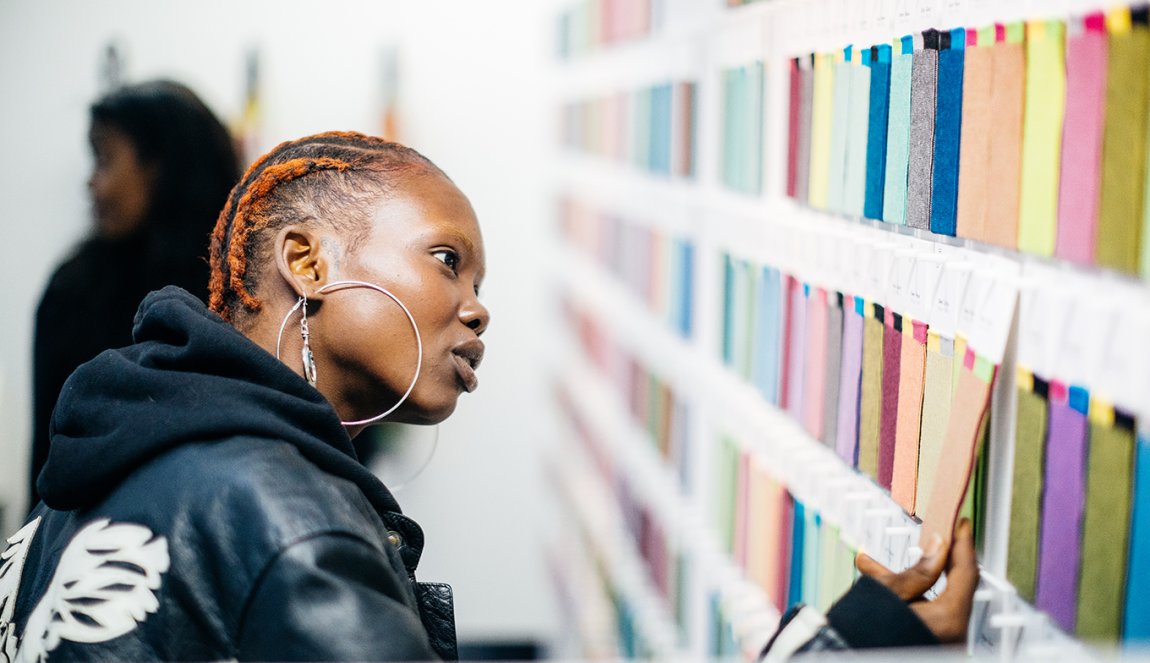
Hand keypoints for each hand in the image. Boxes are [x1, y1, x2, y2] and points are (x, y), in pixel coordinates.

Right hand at [854, 518, 978, 642]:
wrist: (849, 656)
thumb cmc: (868, 632)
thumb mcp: (889, 593)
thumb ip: (919, 569)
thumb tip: (939, 545)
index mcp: (948, 620)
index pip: (966, 572)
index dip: (963, 544)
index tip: (961, 524)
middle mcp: (953, 635)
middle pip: (953, 586)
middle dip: (935, 559)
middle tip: (936, 535)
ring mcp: (945, 641)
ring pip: (935, 599)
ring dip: (913, 579)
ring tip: (880, 562)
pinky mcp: (932, 643)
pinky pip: (927, 613)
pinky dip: (910, 597)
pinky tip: (882, 584)